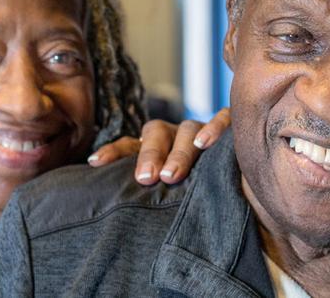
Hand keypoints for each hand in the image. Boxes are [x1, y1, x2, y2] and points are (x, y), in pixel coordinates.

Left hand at [88, 108, 230, 184]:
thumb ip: (141, 198)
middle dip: (150, 155)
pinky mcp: (230, 127)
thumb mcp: (162, 194)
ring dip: (179, 151)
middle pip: (157, 134)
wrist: (234, 184)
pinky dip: (215, 128)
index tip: (95, 163)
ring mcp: (200, 130)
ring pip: (188, 130)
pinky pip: (223, 119)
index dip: (113, 152)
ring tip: (172, 174)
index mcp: (153, 147)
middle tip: (146, 179)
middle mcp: (174, 135)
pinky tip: (206, 143)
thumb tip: (106, 210)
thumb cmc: (187, 193)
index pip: (129, 144)